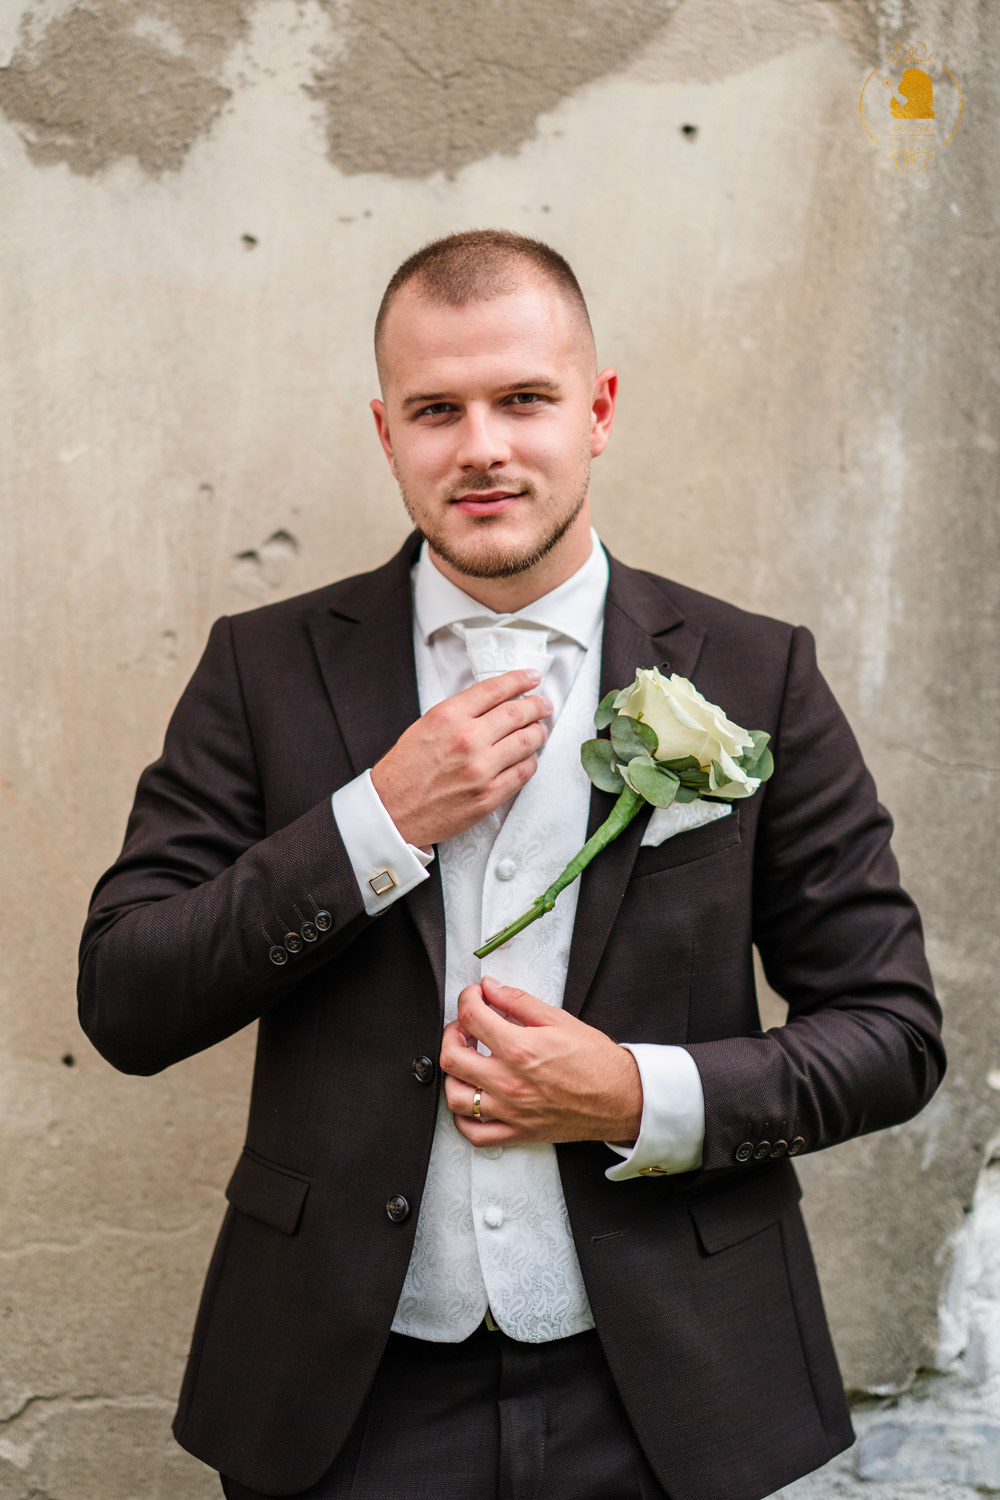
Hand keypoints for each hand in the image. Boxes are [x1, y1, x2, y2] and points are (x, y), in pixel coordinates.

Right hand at [370, 670, 551, 849]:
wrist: (392, 812)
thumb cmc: (405, 770)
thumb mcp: (425, 726)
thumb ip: (459, 713)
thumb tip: (494, 703)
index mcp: (448, 717)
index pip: (495, 689)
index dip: (520, 680)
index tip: (532, 678)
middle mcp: (467, 739)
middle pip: (518, 712)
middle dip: (537, 705)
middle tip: (543, 705)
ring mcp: (481, 769)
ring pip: (527, 741)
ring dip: (538, 733)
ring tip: (539, 730)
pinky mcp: (489, 795)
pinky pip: (524, 772)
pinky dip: (530, 761)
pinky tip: (528, 757)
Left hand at [440, 975, 643, 1145]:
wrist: (622, 1098)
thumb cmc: (596, 1061)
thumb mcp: (559, 1019)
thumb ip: (518, 1001)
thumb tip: (490, 988)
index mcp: (520, 1049)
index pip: (471, 1017)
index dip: (467, 999)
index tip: (474, 996)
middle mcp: (509, 1082)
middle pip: (452, 1057)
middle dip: (452, 1033)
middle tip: (465, 1027)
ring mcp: (510, 1111)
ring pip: (455, 1096)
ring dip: (453, 1074)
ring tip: (467, 1062)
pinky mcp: (517, 1132)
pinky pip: (474, 1132)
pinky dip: (463, 1117)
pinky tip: (472, 1098)